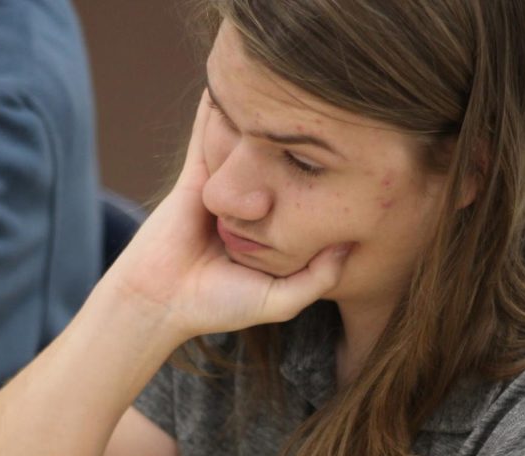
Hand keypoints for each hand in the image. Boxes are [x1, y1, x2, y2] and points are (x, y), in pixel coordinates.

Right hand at [107, 91, 352, 340]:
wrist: (161, 301)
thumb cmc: (218, 306)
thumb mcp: (280, 300)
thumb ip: (317, 277)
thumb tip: (350, 242)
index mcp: (271, 233)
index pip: (305, 200)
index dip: (330, 180)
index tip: (363, 161)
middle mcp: (250, 206)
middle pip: (280, 166)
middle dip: (302, 140)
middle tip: (334, 114)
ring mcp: (223, 188)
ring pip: (248, 146)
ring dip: (263, 117)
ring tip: (292, 86)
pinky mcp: (197, 177)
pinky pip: (209, 135)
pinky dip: (220, 108)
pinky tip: (238, 81)